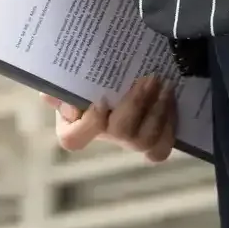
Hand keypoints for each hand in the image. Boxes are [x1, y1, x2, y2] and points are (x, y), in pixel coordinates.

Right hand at [42, 76, 177, 162]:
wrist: (113, 81)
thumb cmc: (85, 80)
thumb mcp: (66, 80)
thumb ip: (57, 87)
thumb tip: (58, 100)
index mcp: (75, 127)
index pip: (74, 139)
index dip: (90, 124)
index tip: (101, 100)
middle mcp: (104, 138)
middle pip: (121, 134)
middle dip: (137, 105)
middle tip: (149, 78)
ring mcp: (129, 142)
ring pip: (146, 141)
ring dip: (159, 112)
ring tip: (166, 86)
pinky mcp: (151, 143)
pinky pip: (161, 148)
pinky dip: (169, 127)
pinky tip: (171, 102)